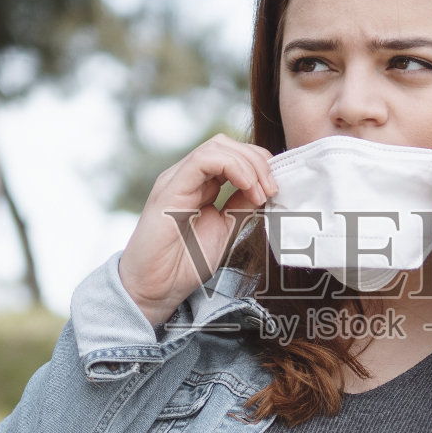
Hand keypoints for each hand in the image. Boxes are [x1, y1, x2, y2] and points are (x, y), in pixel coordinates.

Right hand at [119, 133, 276, 326]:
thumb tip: (264, 188)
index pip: (232, 155)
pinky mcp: (169, 188)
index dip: (260, 165)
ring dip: (249, 164)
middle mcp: (187, 177)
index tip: (275, 190)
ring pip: (217, 146)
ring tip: (261, 191)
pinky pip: (203, 160)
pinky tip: (247, 186)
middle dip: (258, 160)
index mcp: (200, 185)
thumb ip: (241, 205)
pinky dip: (232, 166)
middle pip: (227, 144)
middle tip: (272, 189)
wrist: (155, 288)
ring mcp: (177, 179)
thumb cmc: (184, 264)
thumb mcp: (225, 228)